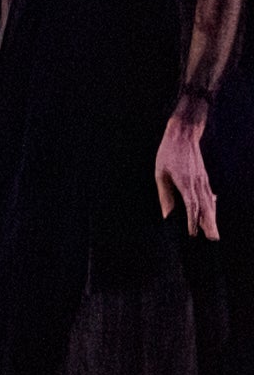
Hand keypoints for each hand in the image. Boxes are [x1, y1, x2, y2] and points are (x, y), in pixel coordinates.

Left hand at [165, 116, 221, 241]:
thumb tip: (166, 214)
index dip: (193, 221)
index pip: (192, 206)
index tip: (193, 235)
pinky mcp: (204, 178)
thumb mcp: (160, 174)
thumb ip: (165, 195)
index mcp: (186, 183)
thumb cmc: (168, 154)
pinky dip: (211, 207)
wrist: (184, 134)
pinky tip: (212, 213)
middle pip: (205, 208)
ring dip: (212, 219)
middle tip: (213, 239)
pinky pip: (208, 196)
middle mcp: (198, 183)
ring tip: (214, 233)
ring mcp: (203, 180)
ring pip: (209, 203)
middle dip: (209, 224)